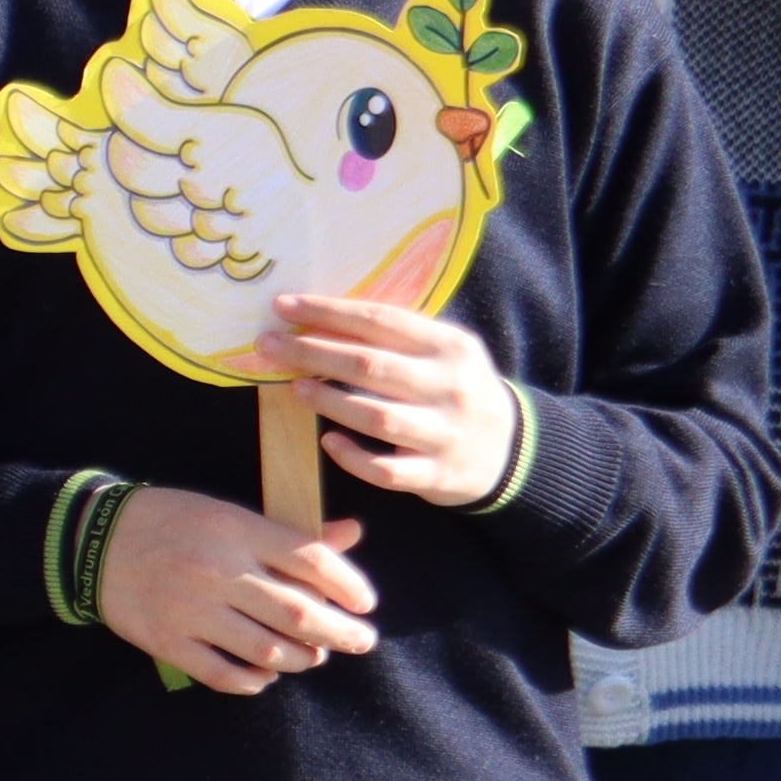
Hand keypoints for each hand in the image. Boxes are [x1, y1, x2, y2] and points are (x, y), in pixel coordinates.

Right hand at [100, 487, 376, 693]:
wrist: (91, 541)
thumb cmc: (170, 522)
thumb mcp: (228, 514)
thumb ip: (288, 533)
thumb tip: (350, 533)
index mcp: (235, 530)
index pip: (311, 561)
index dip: (350, 586)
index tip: (366, 603)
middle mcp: (217, 571)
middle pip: (299, 612)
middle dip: (341, 633)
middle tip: (361, 641)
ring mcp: (191, 610)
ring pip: (267, 649)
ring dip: (302, 659)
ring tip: (312, 657)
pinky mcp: (167, 641)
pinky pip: (224, 673)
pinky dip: (254, 680)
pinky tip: (264, 675)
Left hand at [264, 298, 525, 506]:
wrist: (512, 450)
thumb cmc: (454, 390)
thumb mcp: (441, 354)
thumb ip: (392, 337)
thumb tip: (316, 316)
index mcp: (451, 347)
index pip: (381, 322)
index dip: (328, 313)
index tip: (282, 306)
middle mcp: (451, 388)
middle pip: (371, 366)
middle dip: (312, 353)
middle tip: (268, 345)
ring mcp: (446, 434)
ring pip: (377, 417)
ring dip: (328, 401)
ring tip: (293, 387)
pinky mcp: (437, 475)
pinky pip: (387, 470)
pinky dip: (353, 458)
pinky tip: (328, 441)